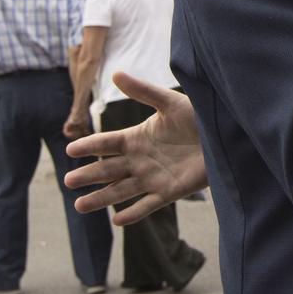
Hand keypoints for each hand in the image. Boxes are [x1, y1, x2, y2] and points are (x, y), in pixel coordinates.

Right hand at [63, 71, 205, 225]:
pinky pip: (148, 205)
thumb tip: (115, 73)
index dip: (89, 146)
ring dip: (101, 199)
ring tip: (80, 206)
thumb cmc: (197, 116)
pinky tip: (117, 220)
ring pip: (121, 191)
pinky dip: (134, 214)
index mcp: (136, 138)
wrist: (224, 135)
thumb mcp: (169, 102)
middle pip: (108, 170)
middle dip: (89, 176)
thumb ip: (142, 91)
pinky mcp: (169, 192)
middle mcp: (139, 160)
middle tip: (68, 182)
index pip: (106, 143)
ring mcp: (152, 177)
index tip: (70, 150)